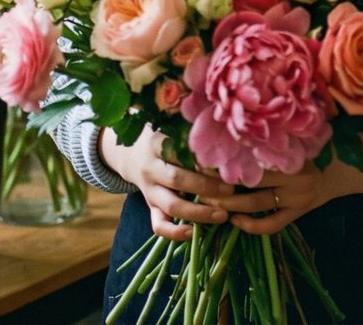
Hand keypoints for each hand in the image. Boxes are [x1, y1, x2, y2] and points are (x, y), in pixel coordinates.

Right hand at [101, 125, 235, 241]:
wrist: (132, 156)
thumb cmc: (163, 140)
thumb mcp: (171, 130)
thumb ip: (191, 137)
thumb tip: (228, 142)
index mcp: (156, 144)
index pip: (178, 152)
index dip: (201, 159)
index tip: (223, 164)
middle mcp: (151, 169)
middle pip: (177, 179)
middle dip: (206, 187)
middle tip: (230, 190)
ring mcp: (149, 191)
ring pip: (171, 205)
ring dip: (199, 212)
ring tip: (223, 215)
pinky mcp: (150, 207)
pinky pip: (158, 225)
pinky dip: (175, 233)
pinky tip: (194, 233)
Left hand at [205, 140, 362, 235]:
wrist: (355, 165)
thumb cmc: (323, 140)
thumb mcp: (300, 130)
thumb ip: (274, 128)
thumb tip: (236, 114)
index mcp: (291, 150)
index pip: (250, 155)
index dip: (224, 157)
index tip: (200, 155)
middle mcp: (294, 175)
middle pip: (248, 183)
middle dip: (220, 184)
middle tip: (195, 182)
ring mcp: (298, 197)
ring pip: (256, 204)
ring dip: (230, 205)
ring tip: (208, 201)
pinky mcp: (301, 212)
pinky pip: (273, 224)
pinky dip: (253, 226)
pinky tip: (235, 222)